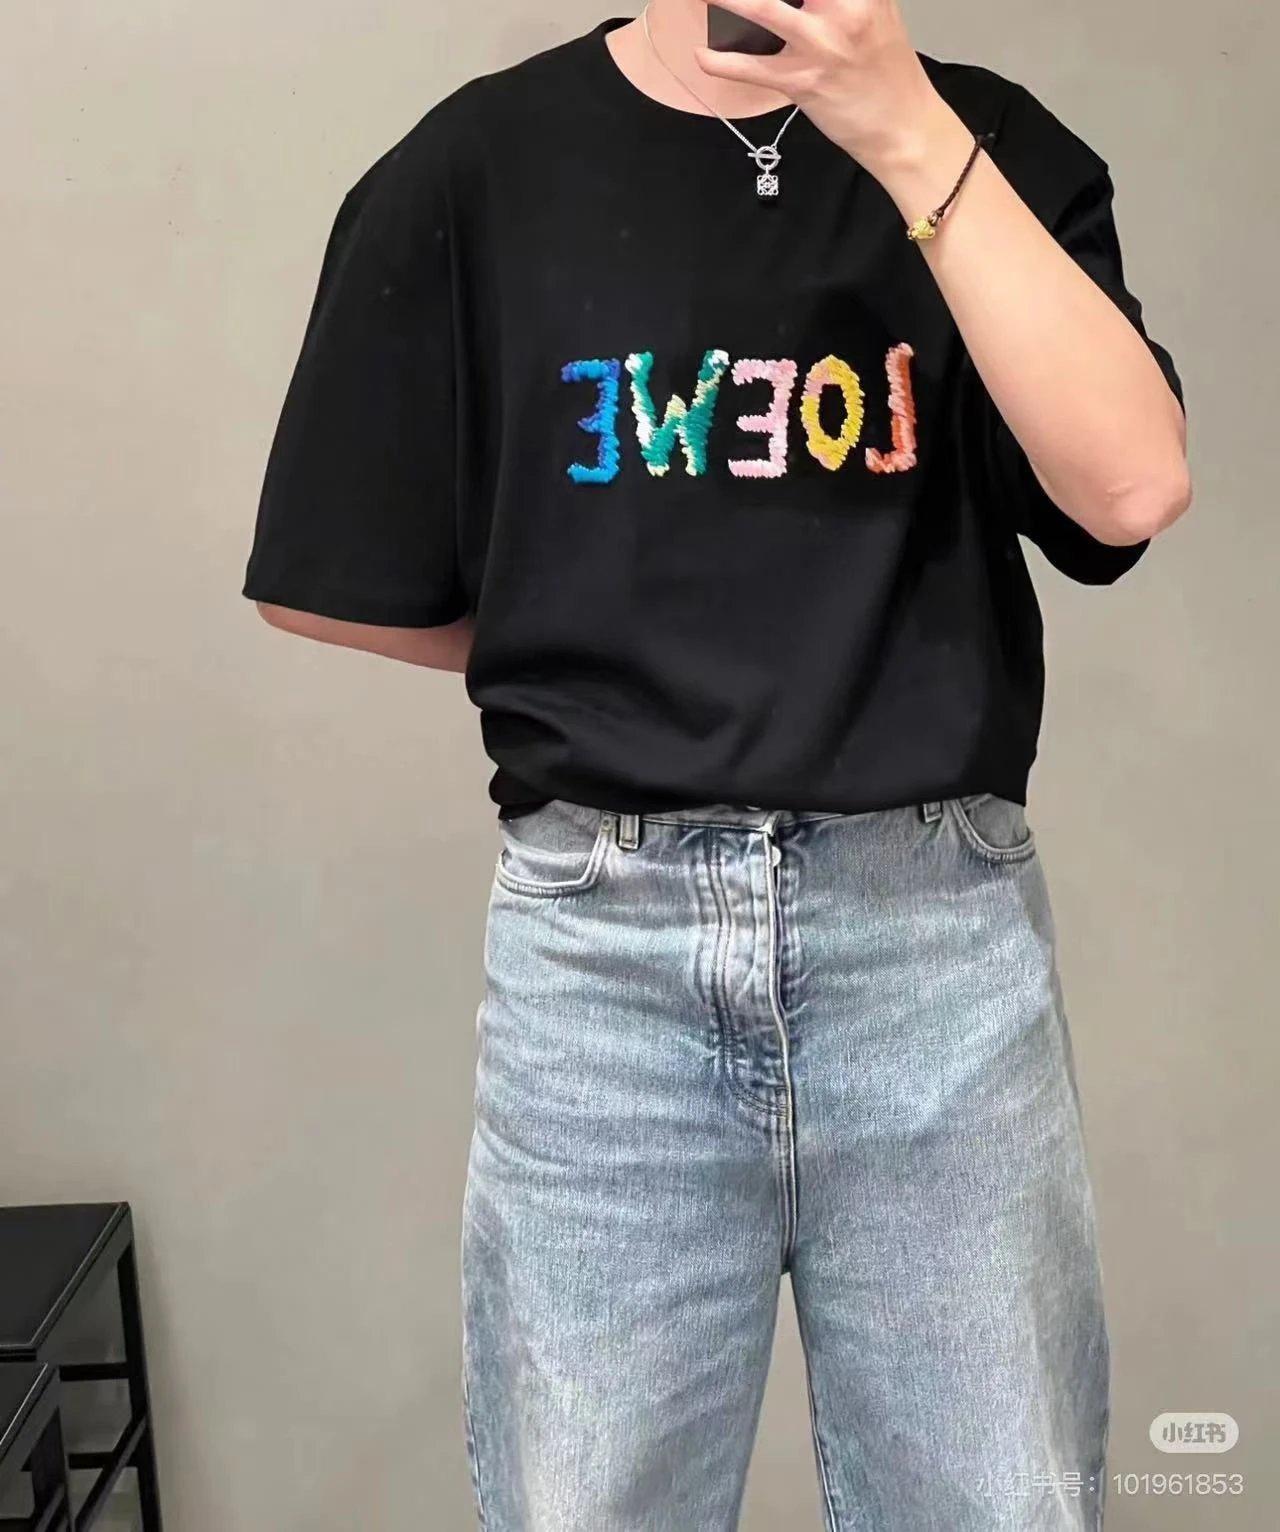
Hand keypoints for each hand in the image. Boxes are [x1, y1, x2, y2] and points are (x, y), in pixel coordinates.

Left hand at [694, 0, 960, 182]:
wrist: (904, 127)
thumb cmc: (888, 71)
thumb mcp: (876, 9)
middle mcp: (845, 7)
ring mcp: (822, 44)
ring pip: (762, 9)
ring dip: (725, 0)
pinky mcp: (804, 82)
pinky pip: (753, 69)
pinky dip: (721, 62)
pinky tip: (703, 56)